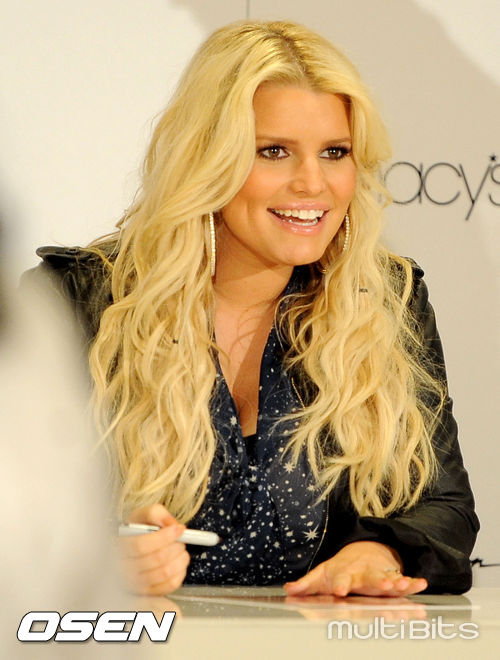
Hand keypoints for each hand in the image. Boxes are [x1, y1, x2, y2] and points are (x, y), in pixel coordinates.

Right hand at [118, 504, 189, 594]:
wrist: (134, 544)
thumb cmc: (138, 531)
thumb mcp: (143, 515)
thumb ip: (157, 514)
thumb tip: (171, 525)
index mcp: (119, 546)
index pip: (140, 546)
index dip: (163, 537)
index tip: (178, 529)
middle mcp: (123, 567)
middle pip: (155, 559)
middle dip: (175, 546)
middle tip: (181, 539)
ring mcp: (134, 583)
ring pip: (164, 573)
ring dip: (180, 558)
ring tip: (181, 549)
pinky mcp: (147, 592)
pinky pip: (169, 585)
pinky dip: (180, 572)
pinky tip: (179, 562)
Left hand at [284, 541, 426, 596]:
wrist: (362, 551)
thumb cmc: (339, 569)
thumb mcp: (321, 575)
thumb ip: (306, 584)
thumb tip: (288, 590)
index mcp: (345, 574)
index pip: (341, 579)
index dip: (340, 584)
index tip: (339, 590)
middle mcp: (363, 574)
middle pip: (369, 578)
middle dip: (376, 582)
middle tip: (383, 585)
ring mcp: (379, 575)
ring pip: (388, 578)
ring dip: (396, 582)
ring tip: (403, 585)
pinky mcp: (392, 577)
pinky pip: (404, 580)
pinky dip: (412, 583)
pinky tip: (421, 584)